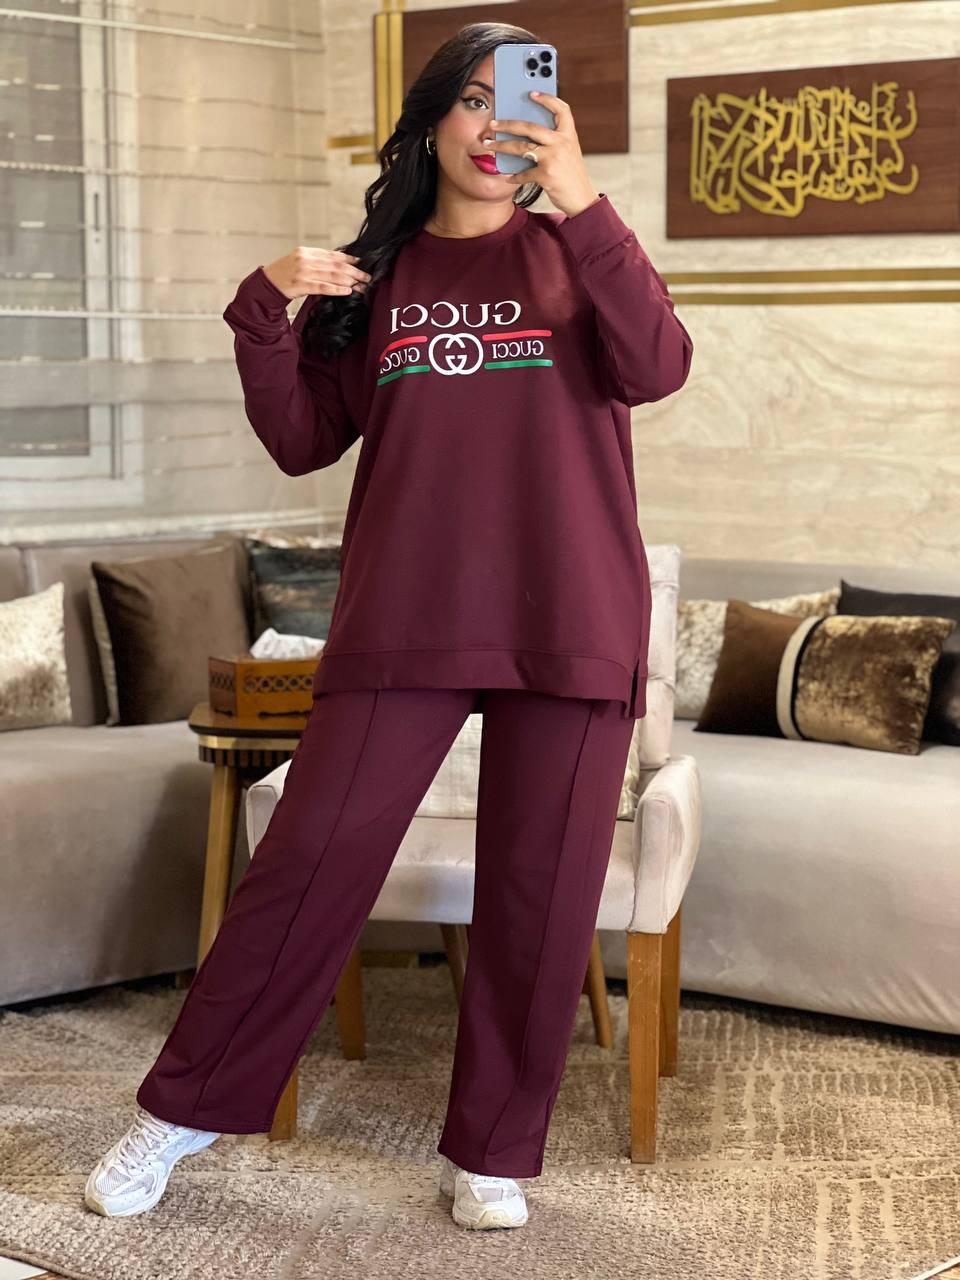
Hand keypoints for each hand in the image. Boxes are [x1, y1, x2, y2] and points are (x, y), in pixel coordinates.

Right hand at [262, 247, 371, 301]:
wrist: (267, 283)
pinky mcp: (302, 285)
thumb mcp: (299, 261)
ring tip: (362, 285)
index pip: (332, 254)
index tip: (360, 263)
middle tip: (367, 277)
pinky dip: (337, 289)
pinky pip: (323, 287)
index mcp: (306, 252)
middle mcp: (306, 260)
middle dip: (354, 271)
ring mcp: (304, 272)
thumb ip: (316, 261)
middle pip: (335, 265)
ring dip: (350, 281)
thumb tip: (338, 263)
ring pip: (332, 276)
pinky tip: (347, 291)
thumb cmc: (284, 274)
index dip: (348, 259)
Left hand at [481, 90, 600, 216]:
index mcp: (569, 134)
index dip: (547, 99)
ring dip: (501, 146)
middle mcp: (561, 143)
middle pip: (530, 127)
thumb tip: (524, 131)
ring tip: (488, 145)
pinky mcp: (546, 175)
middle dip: (508, 124)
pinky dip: (514, 176)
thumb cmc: (571, 174)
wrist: (581, 198)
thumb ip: (553, 140)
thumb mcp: (568, 151)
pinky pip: (524, 173)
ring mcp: (553, 159)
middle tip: (492, 124)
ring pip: (521, 148)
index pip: (561, 109)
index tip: (532, 93)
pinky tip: (506, 176)